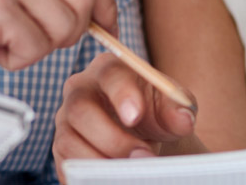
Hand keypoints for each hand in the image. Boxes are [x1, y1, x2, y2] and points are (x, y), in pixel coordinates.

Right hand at [53, 52, 197, 179]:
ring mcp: (66, 121)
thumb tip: (183, 119)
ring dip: (101, 161)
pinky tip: (115, 179)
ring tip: (133, 173)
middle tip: (144, 157)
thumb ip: (178, 109)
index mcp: (108, 70)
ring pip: (69, 141)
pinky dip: (90, 176)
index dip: (121, 94)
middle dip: (112, 138)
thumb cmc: (155, 113)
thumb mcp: (171, 108)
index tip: (136, 117)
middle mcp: (79, 91)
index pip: (108, 74)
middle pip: (80, 109)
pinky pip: (66, 166)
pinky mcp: (62, 150)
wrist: (144, 134)